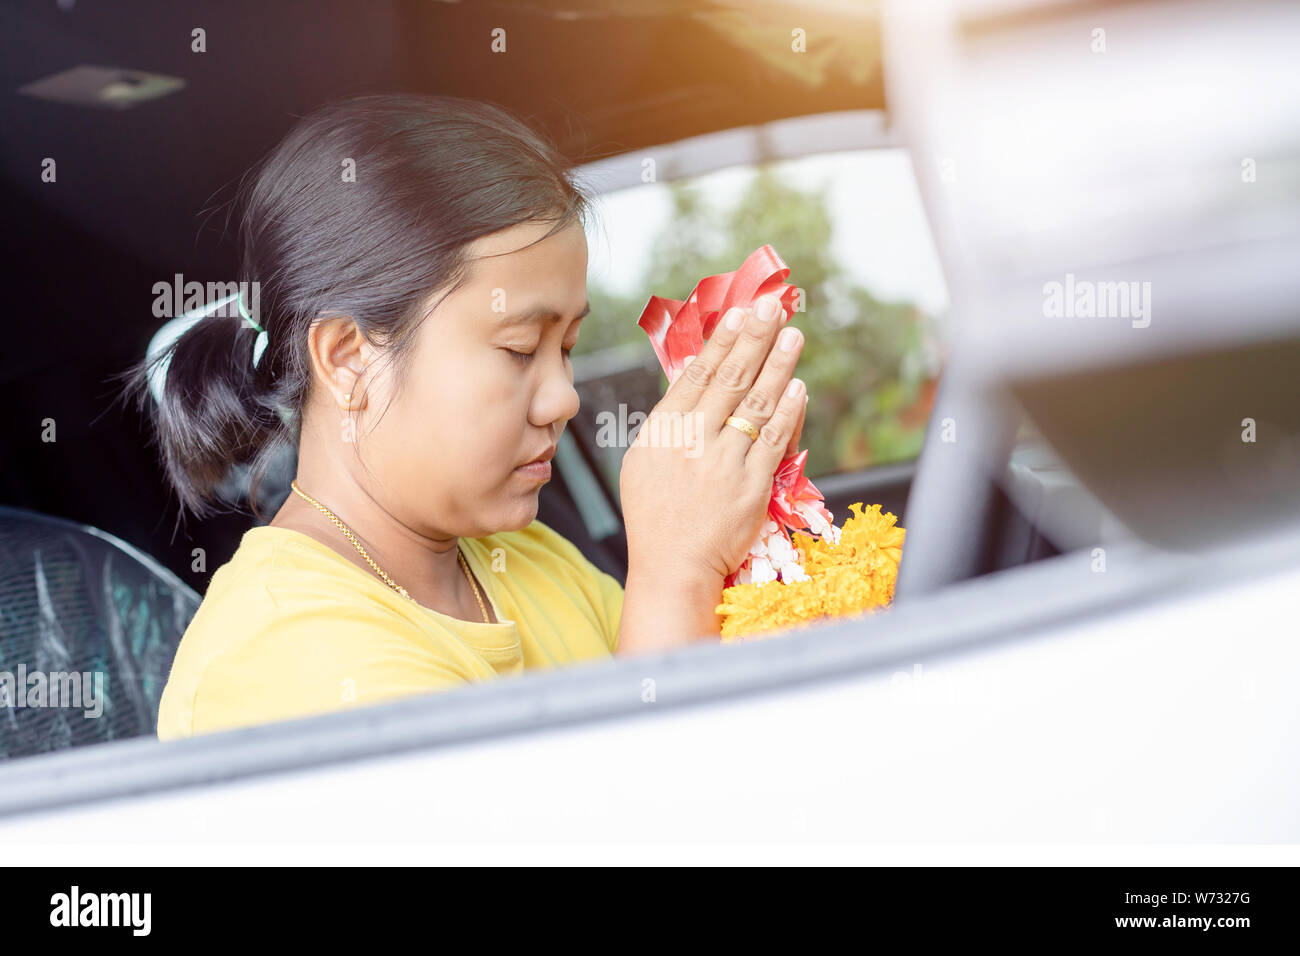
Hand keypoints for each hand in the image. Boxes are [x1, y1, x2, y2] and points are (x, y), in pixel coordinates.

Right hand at [619, 293, 805, 580]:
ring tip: (793, 336)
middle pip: (730, 380)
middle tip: (772, 307)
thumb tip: (696, 375)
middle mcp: (692, 443)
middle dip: (754, 338)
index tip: (737, 315)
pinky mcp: (751, 487)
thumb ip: (669, 420)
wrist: (673, 567)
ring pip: (757, 404)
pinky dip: (788, 412)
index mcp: (662, 433)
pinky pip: (774, 441)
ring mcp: (723, 464)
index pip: (695, 376)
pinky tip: (799, 388)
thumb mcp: (645, 461)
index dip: (720, 343)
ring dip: (778, 365)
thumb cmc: (656, 515)